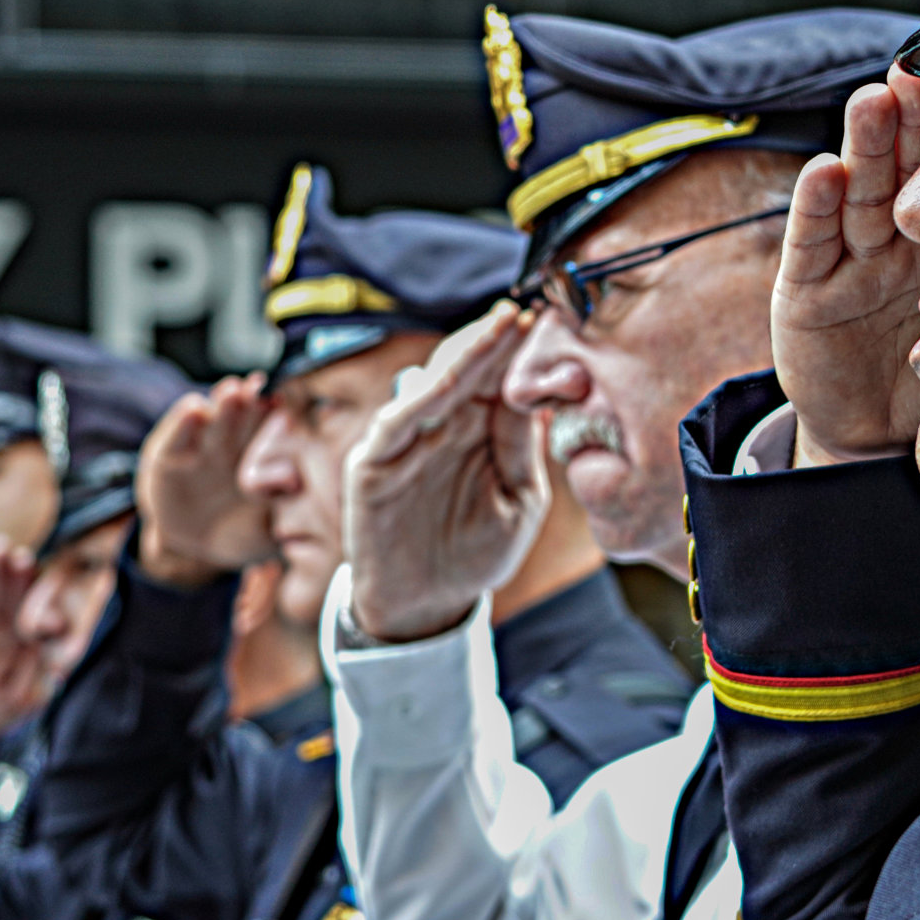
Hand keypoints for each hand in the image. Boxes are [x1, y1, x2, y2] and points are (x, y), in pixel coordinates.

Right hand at [135, 377, 274, 586]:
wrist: (193, 549)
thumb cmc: (240, 533)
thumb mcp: (264, 527)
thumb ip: (278, 505)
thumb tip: (295, 480)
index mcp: (258, 454)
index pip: (267, 429)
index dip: (274, 414)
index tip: (282, 403)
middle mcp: (230, 443)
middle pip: (241, 416)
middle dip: (249, 400)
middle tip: (257, 387)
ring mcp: (198, 448)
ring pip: (212, 421)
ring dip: (222, 405)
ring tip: (231, 391)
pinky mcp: (167, 458)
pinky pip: (176, 438)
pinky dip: (183, 424)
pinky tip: (194, 409)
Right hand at [344, 303, 550, 642]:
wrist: (424, 605)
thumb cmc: (475, 552)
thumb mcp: (518, 501)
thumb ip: (523, 450)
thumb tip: (544, 395)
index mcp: (479, 430)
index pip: (500, 380)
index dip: (519, 353)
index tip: (547, 324)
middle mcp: (442, 425)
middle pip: (468, 370)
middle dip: (494, 341)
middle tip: (522, 313)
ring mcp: (405, 440)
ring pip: (434, 385)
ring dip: (463, 357)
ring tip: (495, 332)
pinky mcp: (372, 463)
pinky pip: (395, 424)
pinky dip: (419, 400)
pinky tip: (445, 382)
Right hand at [773, 72, 919, 465]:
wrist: (879, 436)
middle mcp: (889, 236)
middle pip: (897, 164)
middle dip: (906, 116)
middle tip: (919, 74)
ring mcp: (845, 259)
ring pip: (857, 192)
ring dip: (863, 144)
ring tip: (874, 101)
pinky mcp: (805, 292)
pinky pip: (812, 243)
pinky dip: (815, 207)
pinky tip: (824, 172)